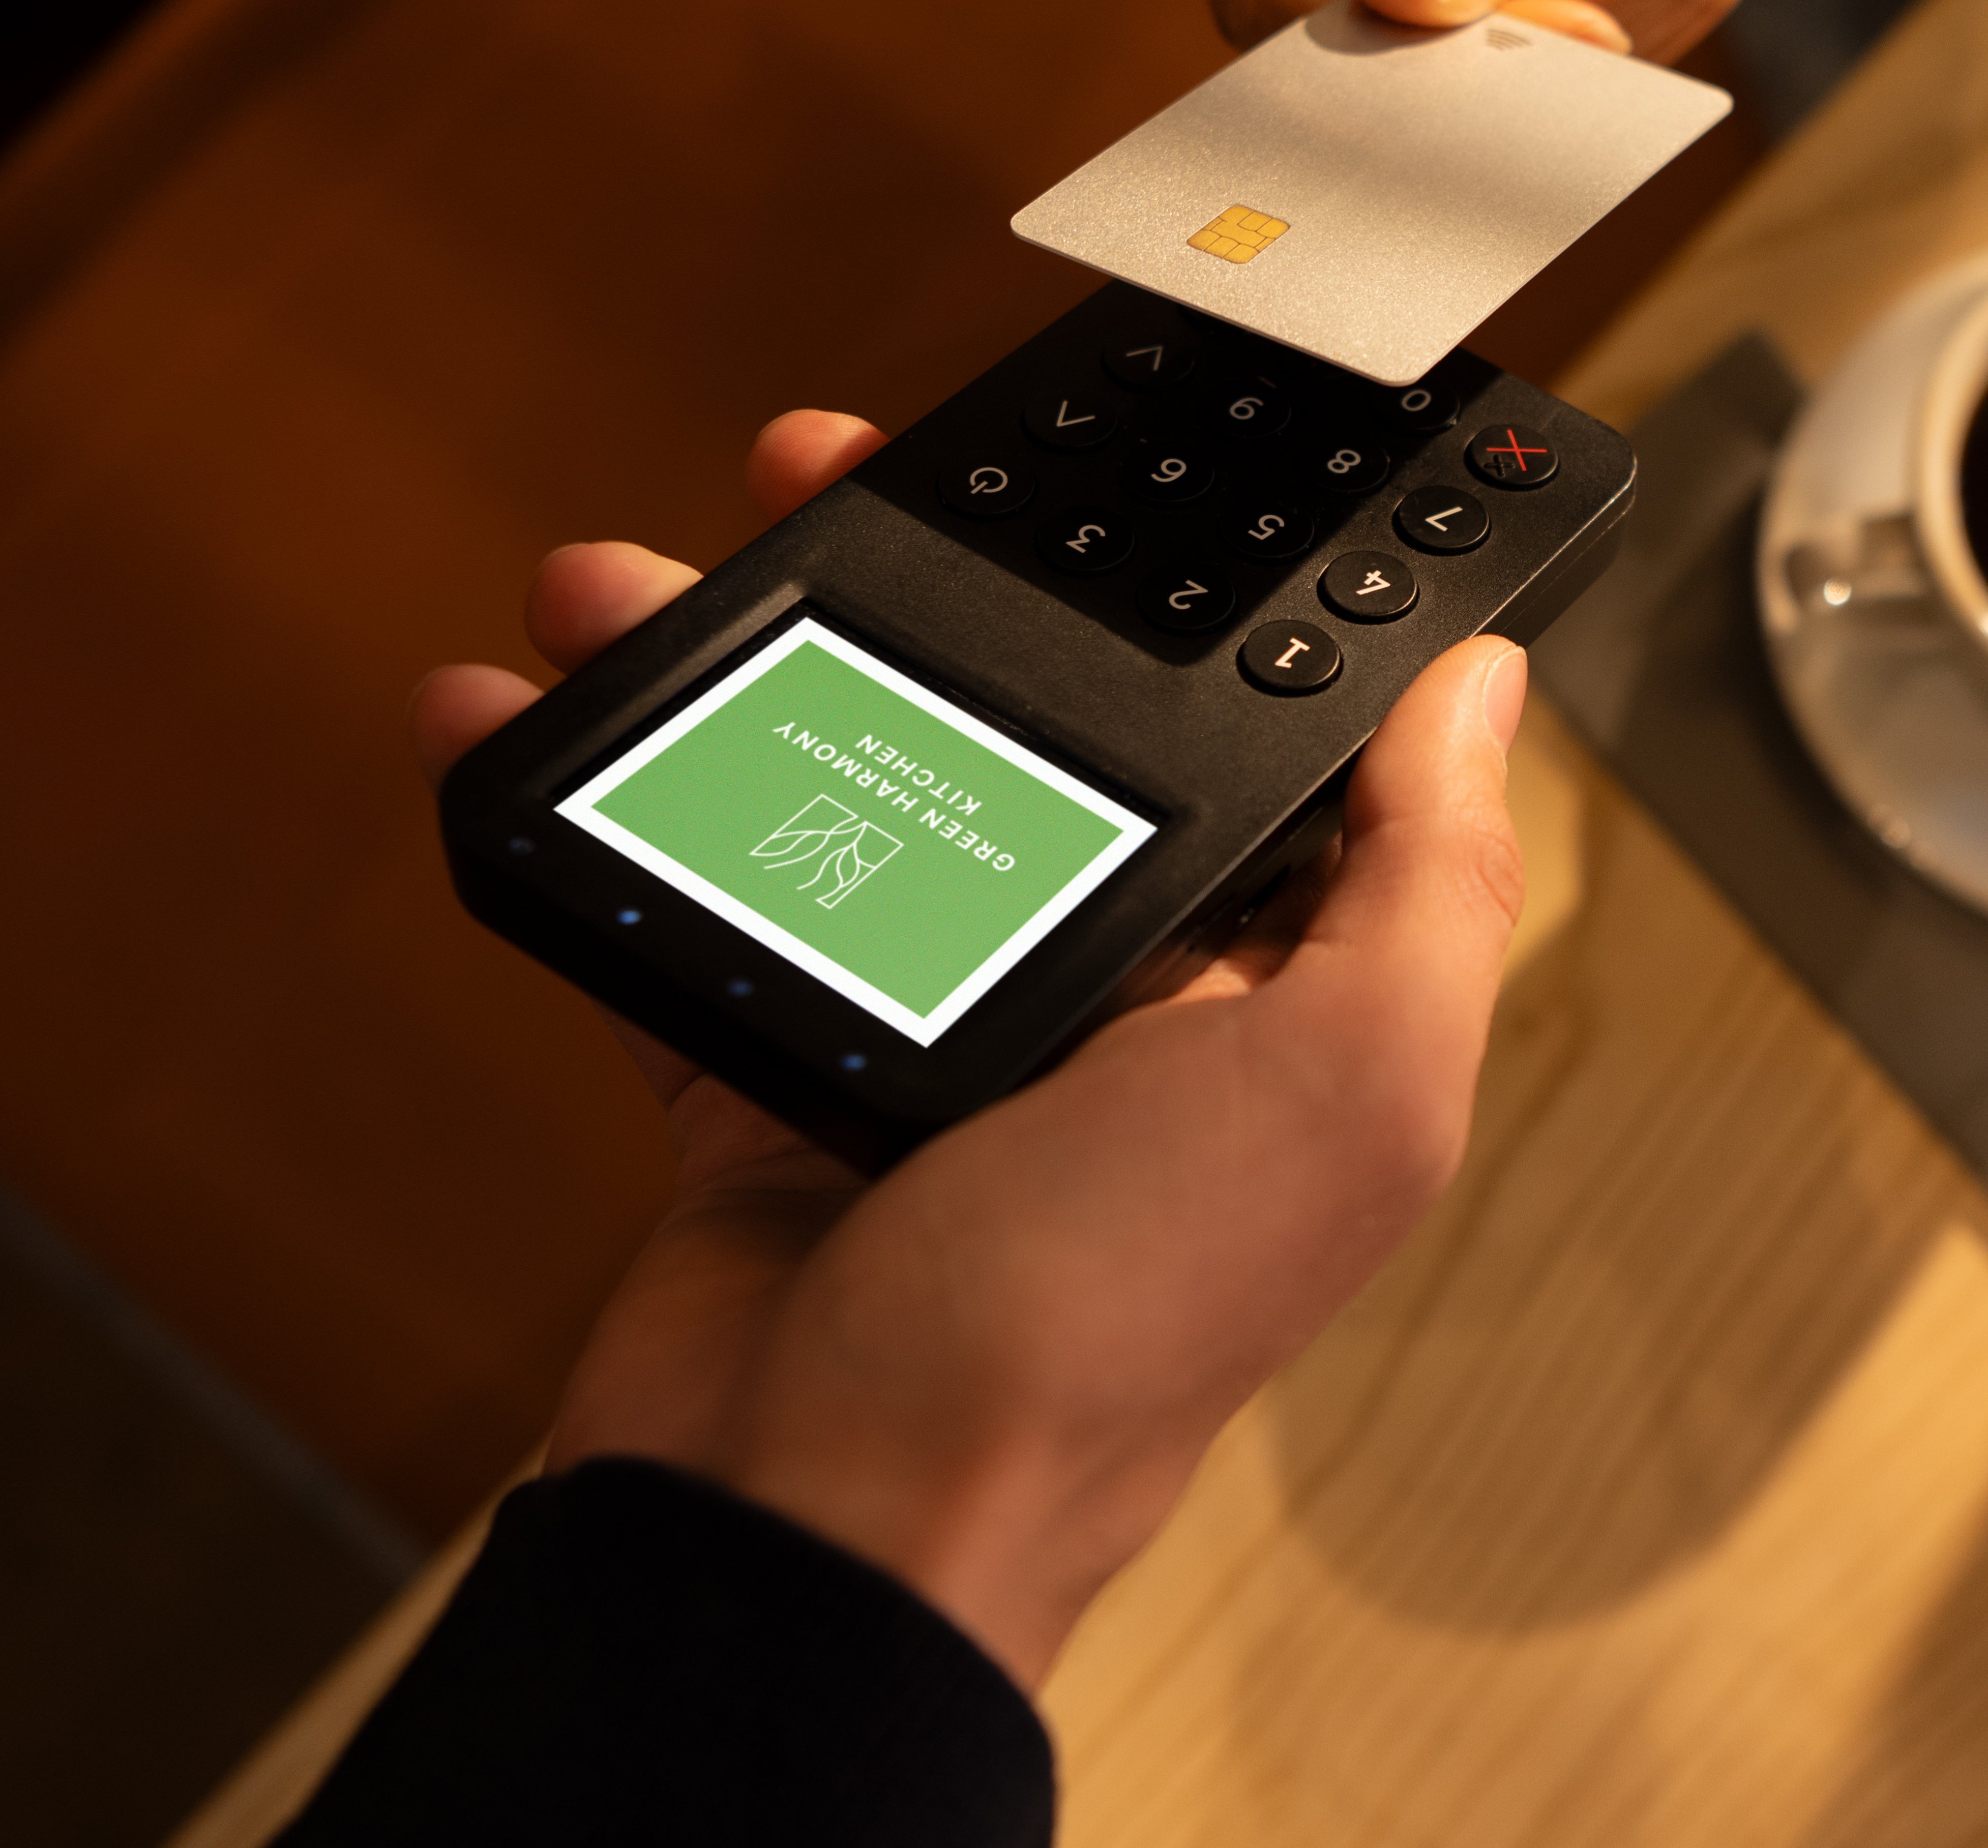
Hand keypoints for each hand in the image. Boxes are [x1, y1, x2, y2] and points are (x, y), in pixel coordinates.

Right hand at [411, 410, 1534, 1686]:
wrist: (830, 1521)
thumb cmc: (1100, 1331)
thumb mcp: (1345, 1090)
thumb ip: (1423, 888)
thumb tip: (1481, 693)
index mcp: (1258, 994)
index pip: (1242, 742)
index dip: (1183, 595)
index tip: (1102, 466)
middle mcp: (1102, 1008)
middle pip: (1013, 729)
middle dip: (908, 592)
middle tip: (801, 469)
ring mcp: (922, 1043)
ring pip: (826, 787)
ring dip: (712, 665)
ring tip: (611, 579)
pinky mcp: (760, 1088)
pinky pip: (675, 906)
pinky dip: (589, 812)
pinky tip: (506, 710)